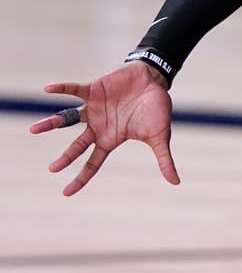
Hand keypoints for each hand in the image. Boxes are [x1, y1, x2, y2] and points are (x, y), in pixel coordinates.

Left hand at [29, 62, 178, 195]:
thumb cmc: (157, 109)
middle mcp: (98, 126)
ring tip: (34, 129)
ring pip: (67, 119)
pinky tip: (48, 89)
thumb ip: (164, 159)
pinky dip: (62, 89)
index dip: (80, 177)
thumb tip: (176, 183)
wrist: (155, 81)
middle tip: (52, 168)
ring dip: (51, 124)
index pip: (93, 163)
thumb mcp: (160, 136)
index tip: (66, 192)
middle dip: (66, 157)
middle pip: (77, 145)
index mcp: (111, 139)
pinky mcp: (94, 90)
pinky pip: (74, 90)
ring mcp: (94, 109)